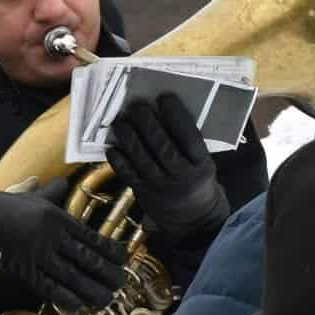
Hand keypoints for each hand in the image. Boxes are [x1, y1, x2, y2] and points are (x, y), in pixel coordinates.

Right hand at [0, 182, 126, 311]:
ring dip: (92, 290)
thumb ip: (48, 193)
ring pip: (72, 276)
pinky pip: (48, 287)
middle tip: (120, 284)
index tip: (123, 260)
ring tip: (105, 299)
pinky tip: (76, 306)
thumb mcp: (27, 196)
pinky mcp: (23, 269)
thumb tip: (63, 184)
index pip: (91, 236)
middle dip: (107, 274)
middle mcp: (51, 235)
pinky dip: (64, 298)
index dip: (110, 250)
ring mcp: (37, 253)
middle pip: (87, 258)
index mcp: (55, 216)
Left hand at [106, 94, 229, 244]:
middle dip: (149, 125)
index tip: (166, 98)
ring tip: (121, 122)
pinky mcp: (144, 193)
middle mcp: (182, 176)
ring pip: (144, 161)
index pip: (191, 138)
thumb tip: (164, 110)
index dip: (177, 117)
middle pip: (164, 148)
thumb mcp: (202, 162)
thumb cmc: (196, 177)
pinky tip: (112, 147)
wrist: (194, 216)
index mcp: (202, 165)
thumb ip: (188, 142)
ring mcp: (162, 186)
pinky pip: (129, 175)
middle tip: (138, 106)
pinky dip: (119, 161)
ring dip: (130, 139)